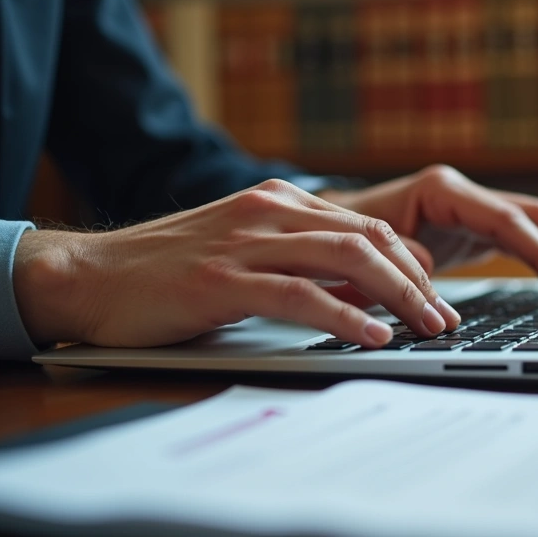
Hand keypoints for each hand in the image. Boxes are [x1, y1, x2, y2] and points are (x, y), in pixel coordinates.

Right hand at [12, 179, 460, 348]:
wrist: (91, 274)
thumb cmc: (174, 270)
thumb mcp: (252, 256)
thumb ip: (309, 267)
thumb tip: (370, 293)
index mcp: (281, 202)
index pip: (368, 226)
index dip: (411, 261)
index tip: (437, 295)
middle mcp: (270, 212)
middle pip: (369, 238)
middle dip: (417, 281)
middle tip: (445, 318)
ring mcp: (246, 242)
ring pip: (346, 258)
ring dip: (398, 296)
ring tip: (428, 327)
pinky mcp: (221, 280)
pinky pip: (299, 295)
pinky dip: (345, 316)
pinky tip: (373, 336)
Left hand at [319, 165, 537, 299]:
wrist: (325, 231)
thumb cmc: (342, 241)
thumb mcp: (368, 255)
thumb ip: (404, 267)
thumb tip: (433, 291)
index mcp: (441, 190)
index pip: (508, 220)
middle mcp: (461, 192)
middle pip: (534, 215)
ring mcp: (470, 207)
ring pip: (534, 223)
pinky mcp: (471, 226)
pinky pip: (520, 237)